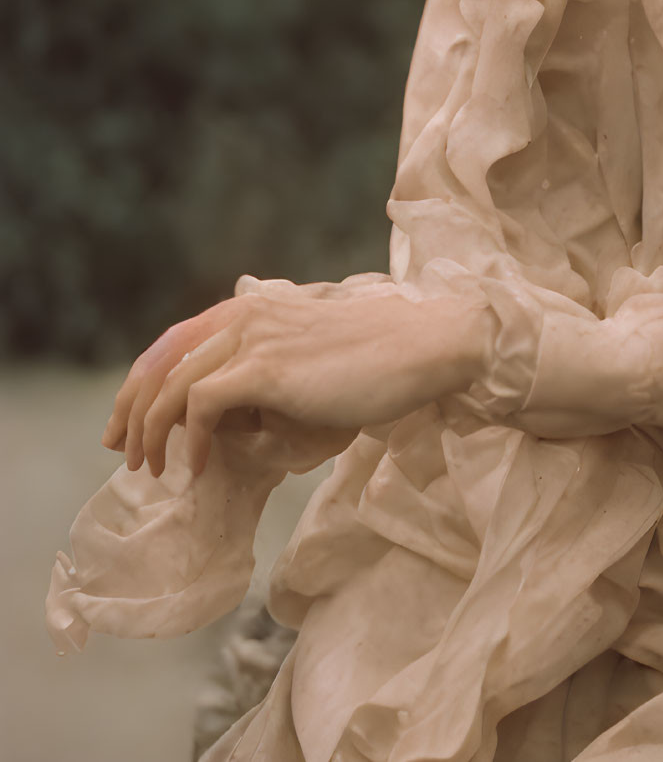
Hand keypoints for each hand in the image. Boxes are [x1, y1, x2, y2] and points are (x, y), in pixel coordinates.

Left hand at [101, 281, 493, 479]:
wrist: (424, 347)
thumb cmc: (379, 360)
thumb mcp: (310, 357)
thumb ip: (268, 372)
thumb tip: (228, 418)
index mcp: (254, 306)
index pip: (174, 341)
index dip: (141, 383)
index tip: (128, 423)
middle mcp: (246, 314)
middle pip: (160, 361)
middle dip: (131, 411)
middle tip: (123, 453)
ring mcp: (255, 338)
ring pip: (172, 386)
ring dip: (153, 433)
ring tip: (154, 470)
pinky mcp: (267, 369)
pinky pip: (203, 407)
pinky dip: (193, 441)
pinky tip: (198, 467)